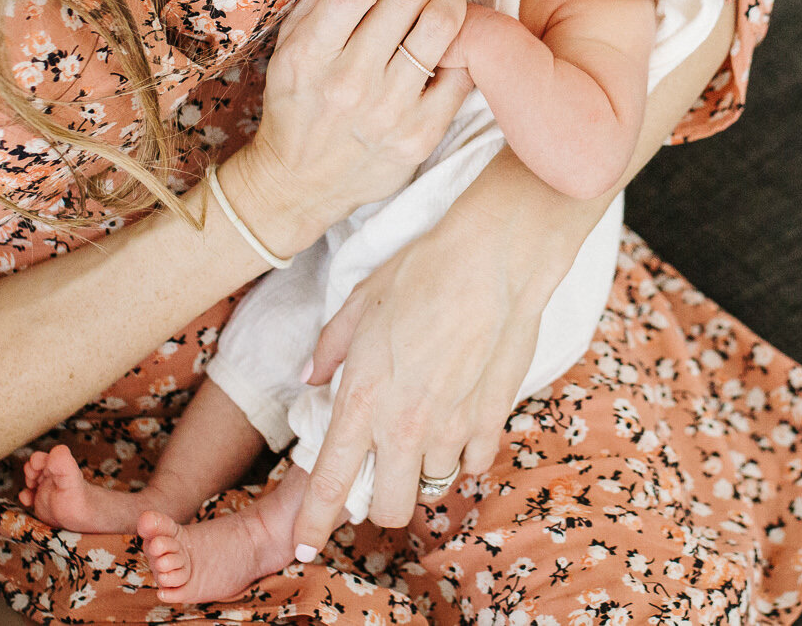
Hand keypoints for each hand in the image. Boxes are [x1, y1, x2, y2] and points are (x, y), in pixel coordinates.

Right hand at [225, 0, 475, 255]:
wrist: (301, 183)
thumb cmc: (297, 103)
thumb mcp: (290, 46)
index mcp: (309, 55)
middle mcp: (349, 83)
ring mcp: (389, 112)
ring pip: (442, 26)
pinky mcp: (421, 135)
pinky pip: (461, 71)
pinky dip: (463, 44)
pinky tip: (452, 37)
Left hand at [289, 205, 550, 552]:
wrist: (495, 258)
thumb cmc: (424, 271)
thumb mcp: (360, 302)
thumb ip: (330, 348)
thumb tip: (312, 376)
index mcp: (363, 399)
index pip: (330, 483)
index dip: (314, 523)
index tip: (306, 544)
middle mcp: (405, 426)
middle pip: (388, 508)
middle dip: (379, 502)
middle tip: (381, 472)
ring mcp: (453, 428)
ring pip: (432, 488)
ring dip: (423, 472)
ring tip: (425, 434)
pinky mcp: (492, 420)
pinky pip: (474, 464)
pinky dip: (465, 454)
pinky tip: (460, 421)